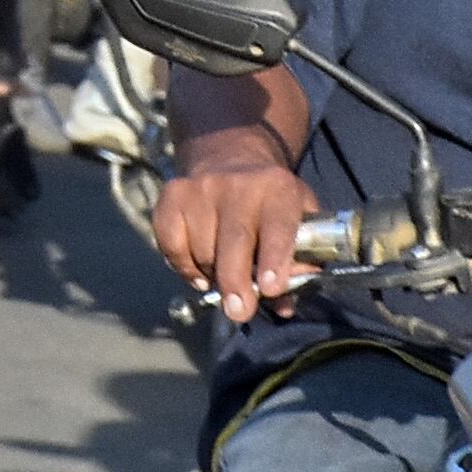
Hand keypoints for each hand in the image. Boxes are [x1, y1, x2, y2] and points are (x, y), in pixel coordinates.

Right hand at [148, 135, 321, 324]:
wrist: (230, 160)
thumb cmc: (271, 206)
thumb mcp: (299, 223)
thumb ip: (300, 263)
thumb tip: (284, 306)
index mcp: (278, 188)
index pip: (278, 225)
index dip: (275, 258)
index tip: (270, 288)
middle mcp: (239, 183)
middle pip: (234, 241)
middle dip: (235, 282)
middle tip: (239, 312)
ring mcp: (201, 187)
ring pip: (202, 250)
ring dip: (213, 275)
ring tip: (225, 276)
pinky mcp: (173, 194)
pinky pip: (172, 244)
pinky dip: (183, 266)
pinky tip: (199, 268)